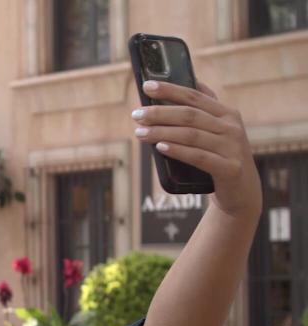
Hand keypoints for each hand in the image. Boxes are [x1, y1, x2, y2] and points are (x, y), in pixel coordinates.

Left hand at [132, 80, 261, 221]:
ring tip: (139, 133)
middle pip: (190, 115)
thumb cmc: (222, 157)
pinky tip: (160, 147)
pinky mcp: (229, 168)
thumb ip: (207, 109)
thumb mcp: (218, 131)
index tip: (147, 86)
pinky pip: (198, 157)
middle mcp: (232, 128)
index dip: (170, 90)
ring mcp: (232, 148)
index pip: (195, 97)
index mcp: (227, 114)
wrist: (243, 191)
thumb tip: (192, 82)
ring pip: (191, 135)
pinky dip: (178, 151)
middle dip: (160, 113)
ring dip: (162, 132)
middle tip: (136, 115)